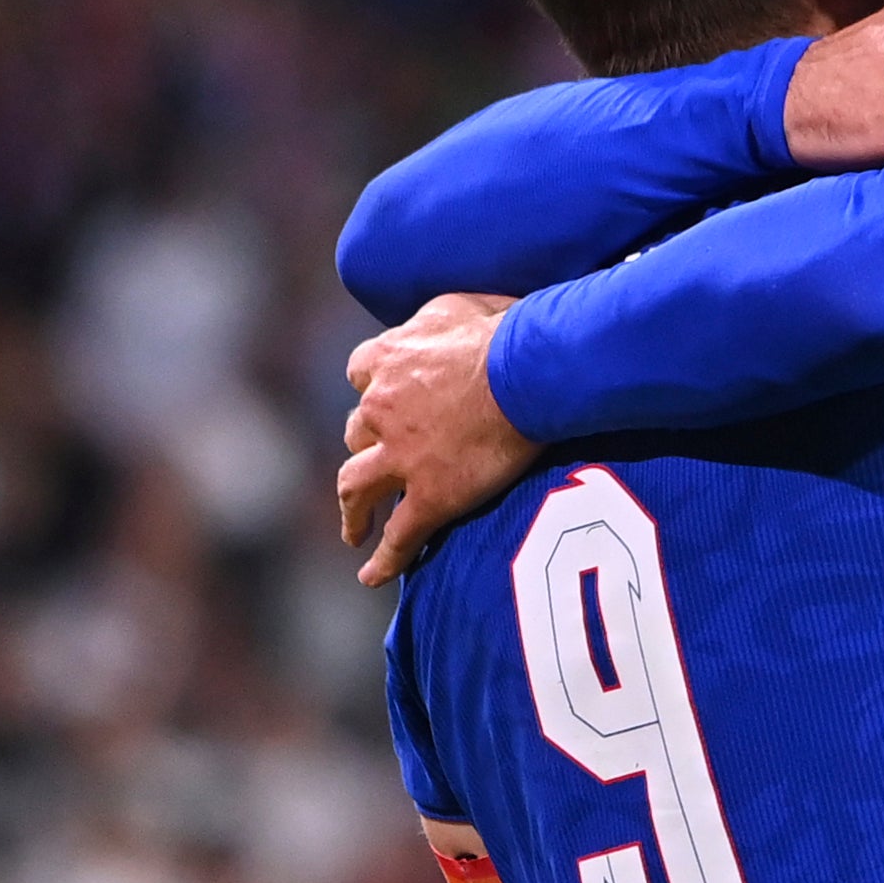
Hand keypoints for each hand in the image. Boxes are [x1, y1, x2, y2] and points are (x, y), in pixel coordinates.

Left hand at [339, 293, 535, 586]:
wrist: (530, 372)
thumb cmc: (507, 332)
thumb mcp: (459, 306)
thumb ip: (434, 319)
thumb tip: (437, 323)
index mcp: (387, 360)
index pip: (361, 372)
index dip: (373, 386)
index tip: (384, 395)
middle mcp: (381, 408)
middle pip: (357, 432)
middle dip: (365, 446)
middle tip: (378, 464)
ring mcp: (402, 456)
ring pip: (357, 487)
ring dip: (353, 509)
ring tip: (354, 528)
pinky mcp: (431, 496)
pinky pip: (400, 535)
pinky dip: (382, 560)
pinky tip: (372, 576)